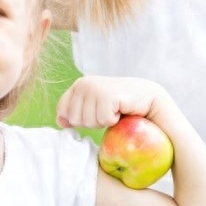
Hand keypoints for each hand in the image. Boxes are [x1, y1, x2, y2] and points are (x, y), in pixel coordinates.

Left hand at [56, 76, 171, 129]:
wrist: (146, 96)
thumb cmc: (120, 104)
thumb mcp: (93, 106)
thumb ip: (75, 112)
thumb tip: (59, 122)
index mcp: (78, 85)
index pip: (62, 110)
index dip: (78, 118)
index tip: (95, 111)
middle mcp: (83, 83)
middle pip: (75, 119)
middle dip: (92, 121)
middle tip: (107, 110)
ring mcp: (94, 88)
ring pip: (89, 122)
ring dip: (103, 121)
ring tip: (114, 109)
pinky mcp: (107, 95)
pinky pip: (103, 120)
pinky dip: (113, 120)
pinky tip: (121, 109)